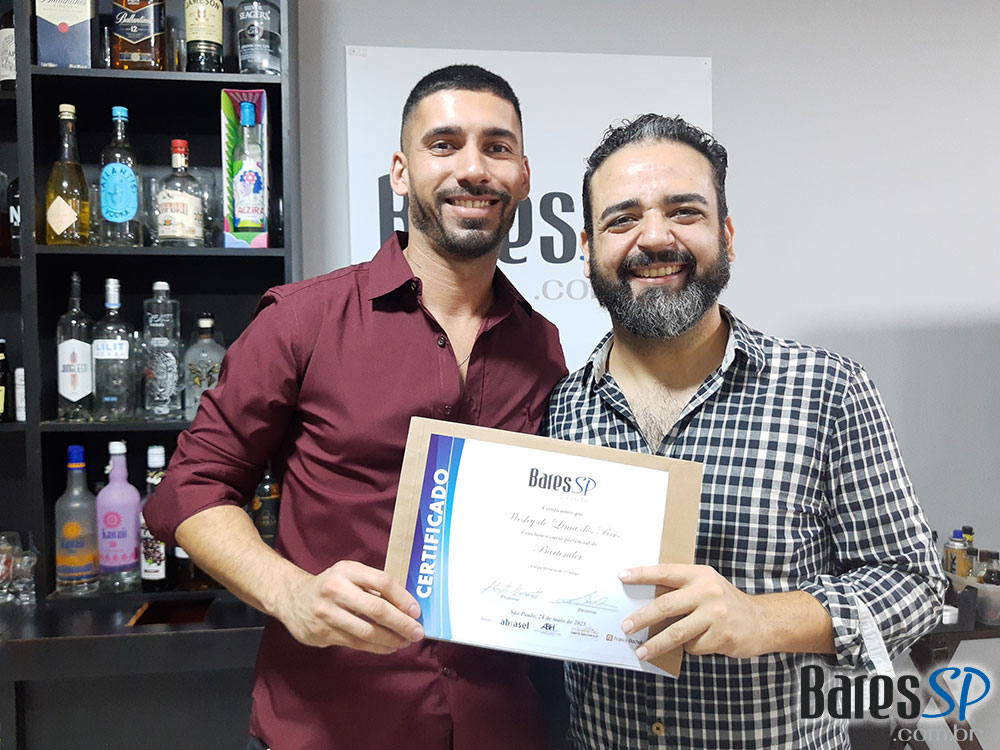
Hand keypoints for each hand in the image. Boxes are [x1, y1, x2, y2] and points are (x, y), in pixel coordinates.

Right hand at [277, 560, 423, 653]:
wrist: (292, 598)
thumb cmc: (331, 586)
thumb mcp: (349, 575)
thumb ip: (373, 586)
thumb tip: (407, 605)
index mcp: (347, 570)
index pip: (383, 582)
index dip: (403, 598)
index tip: (416, 611)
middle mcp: (336, 589)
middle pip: (377, 609)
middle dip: (402, 623)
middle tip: (417, 632)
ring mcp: (327, 612)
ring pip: (367, 631)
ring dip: (391, 639)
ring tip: (405, 642)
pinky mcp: (322, 632)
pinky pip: (356, 643)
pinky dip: (377, 647)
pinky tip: (389, 647)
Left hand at [620, 563, 764, 659]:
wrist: (761, 621)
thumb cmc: (724, 603)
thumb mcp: (705, 586)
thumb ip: (681, 590)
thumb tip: (645, 602)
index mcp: (699, 575)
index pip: (665, 571)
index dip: (642, 573)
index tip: (622, 576)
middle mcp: (707, 591)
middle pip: (666, 605)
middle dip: (642, 618)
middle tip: (626, 626)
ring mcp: (716, 614)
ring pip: (676, 632)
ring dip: (655, 644)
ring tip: (641, 651)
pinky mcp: (722, 636)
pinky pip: (693, 646)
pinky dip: (687, 648)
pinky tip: (693, 644)